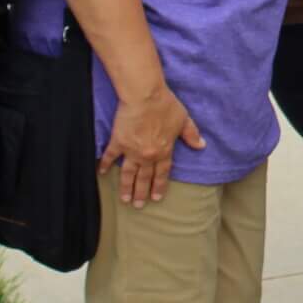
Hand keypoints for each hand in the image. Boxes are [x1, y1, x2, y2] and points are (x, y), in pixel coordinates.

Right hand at [99, 82, 202, 205]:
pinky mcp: (118, 142)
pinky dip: (104, 164)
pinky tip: (101, 173)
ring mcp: (131, 150)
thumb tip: (201, 145)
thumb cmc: (166, 106)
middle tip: (138, 206)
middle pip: (144, 178)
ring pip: (128, 173)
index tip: (156, 198)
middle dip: (141, 193)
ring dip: (126, 187)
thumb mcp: (183, 120)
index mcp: (164, 151)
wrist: (145, 96)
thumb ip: (191, 135)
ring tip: (124, 199)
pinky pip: (110, 156)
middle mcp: (148, 155)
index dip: (159, 186)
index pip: (162, 173)